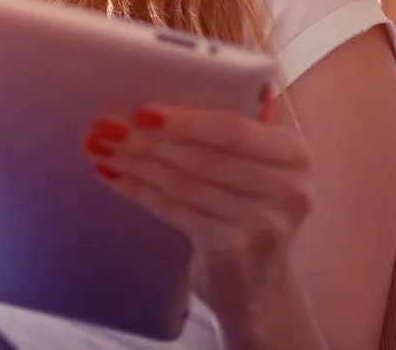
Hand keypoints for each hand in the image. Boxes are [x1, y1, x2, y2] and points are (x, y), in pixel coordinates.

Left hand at [82, 89, 312, 328]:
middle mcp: (289, 188)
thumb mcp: (246, 166)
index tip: (140, 112)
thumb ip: (216, 134)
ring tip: (102, 151)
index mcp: (293, 154)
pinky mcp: (237, 251)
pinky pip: (179, 212)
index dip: (184, 120)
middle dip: (149, 141)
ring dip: (138, 165)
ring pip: (186, 184)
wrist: (254, 284)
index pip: (232, 129)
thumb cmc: (240, 208)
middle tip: (106, 129)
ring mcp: (266, 223)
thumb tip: (143, 110)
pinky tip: (115, 180)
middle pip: (204, 157)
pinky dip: (142, 193)